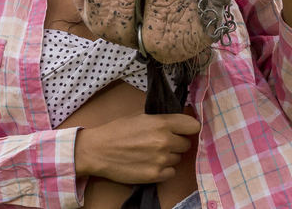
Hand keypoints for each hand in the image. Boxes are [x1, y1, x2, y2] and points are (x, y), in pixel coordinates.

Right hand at [74, 112, 200, 182]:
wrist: (98, 150)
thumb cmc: (118, 130)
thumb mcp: (141, 115)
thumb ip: (162, 118)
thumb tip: (179, 120)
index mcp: (162, 123)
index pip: (193, 125)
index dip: (188, 127)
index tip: (184, 130)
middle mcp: (165, 141)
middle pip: (186, 143)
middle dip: (177, 142)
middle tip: (163, 142)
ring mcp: (161, 160)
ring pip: (178, 158)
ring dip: (170, 156)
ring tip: (153, 153)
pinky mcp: (155, 175)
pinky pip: (171, 172)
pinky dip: (164, 170)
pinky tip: (152, 163)